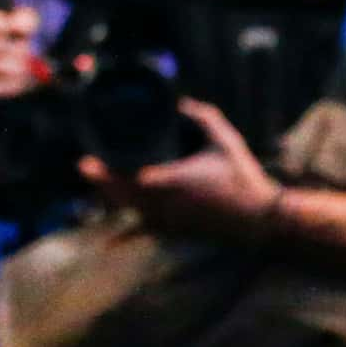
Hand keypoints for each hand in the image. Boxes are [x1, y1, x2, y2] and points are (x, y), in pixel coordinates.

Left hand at [101, 98, 284, 242]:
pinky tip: (109, 244)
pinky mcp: (177, 232)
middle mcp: (166, 204)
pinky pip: (146, 233)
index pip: (130, 178)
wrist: (261, 219)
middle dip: (102, 182)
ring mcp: (170, 221)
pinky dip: (126, 236)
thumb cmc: (243, 177)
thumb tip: (181, 102)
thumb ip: (204, 117)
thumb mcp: (226, 140)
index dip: (105, 173)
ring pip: (131, 212)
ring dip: (113, 198)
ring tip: (98, 183)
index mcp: (174, 180)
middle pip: (123, 195)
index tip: (86, 162)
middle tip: (84, 166)